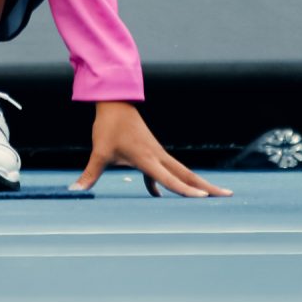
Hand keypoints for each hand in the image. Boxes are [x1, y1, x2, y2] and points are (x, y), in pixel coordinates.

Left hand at [71, 101, 231, 196]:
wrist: (114, 102)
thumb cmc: (108, 126)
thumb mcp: (98, 151)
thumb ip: (89, 174)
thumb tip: (74, 190)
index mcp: (147, 157)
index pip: (170, 179)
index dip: (185, 191)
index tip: (203, 199)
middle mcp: (158, 156)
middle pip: (187, 175)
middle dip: (207, 187)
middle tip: (228, 195)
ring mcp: (158, 154)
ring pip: (182, 172)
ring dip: (198, 183)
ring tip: (215, 195)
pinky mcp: (152, 153)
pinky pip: (165, 172)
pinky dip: (168, 184)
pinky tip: (161, 197)